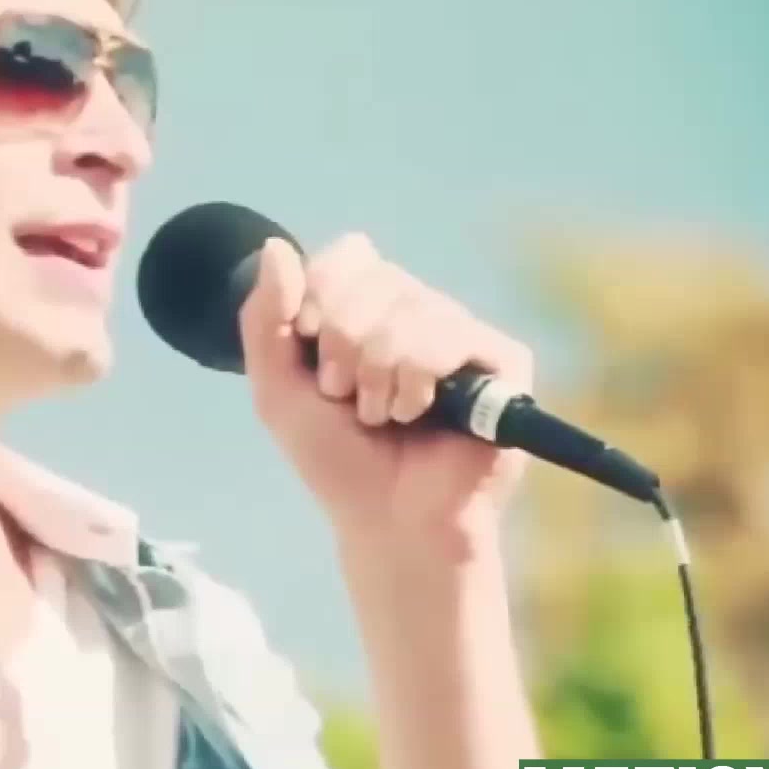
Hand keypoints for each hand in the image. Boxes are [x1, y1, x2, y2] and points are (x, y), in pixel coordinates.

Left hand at [238, 234, 534, 548]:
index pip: (345, 257)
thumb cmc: (338, 460)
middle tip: (349, 398)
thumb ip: (265, 319)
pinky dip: (416, 379)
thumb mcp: (278, 389)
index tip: (311, 354)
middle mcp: (419, 310)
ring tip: (385, 416)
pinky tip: (418, 413)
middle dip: (342, 348)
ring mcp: (462, 333)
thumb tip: (275, 247)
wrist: (387, 521)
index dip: (319, 300)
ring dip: (378, 376)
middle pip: (372, 279)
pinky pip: (450, 334)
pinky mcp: (503, 361)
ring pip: (408, 310)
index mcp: (370, 307)